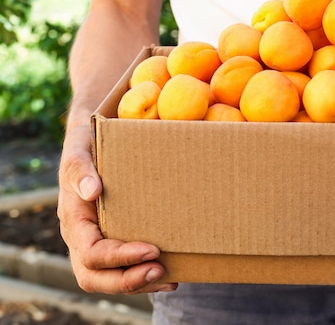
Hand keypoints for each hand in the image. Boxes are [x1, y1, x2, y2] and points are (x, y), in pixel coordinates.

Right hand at [58, 124, 177, 293]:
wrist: (93, 140)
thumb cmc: (88, 144)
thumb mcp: (81, 149)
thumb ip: (80, 168)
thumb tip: (91, 190)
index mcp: (73, 220)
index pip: (91, 253)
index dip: (120, 257)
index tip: (153, 250)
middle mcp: (81, 238)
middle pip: (94, 277)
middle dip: (128, 281)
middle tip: (161, 270)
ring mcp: (96, 242)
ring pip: (109, 278)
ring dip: (139, 284)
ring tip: (170, 280)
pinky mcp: (112, 240)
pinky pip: (122, 268)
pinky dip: (143, 276)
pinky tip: (170, 274)